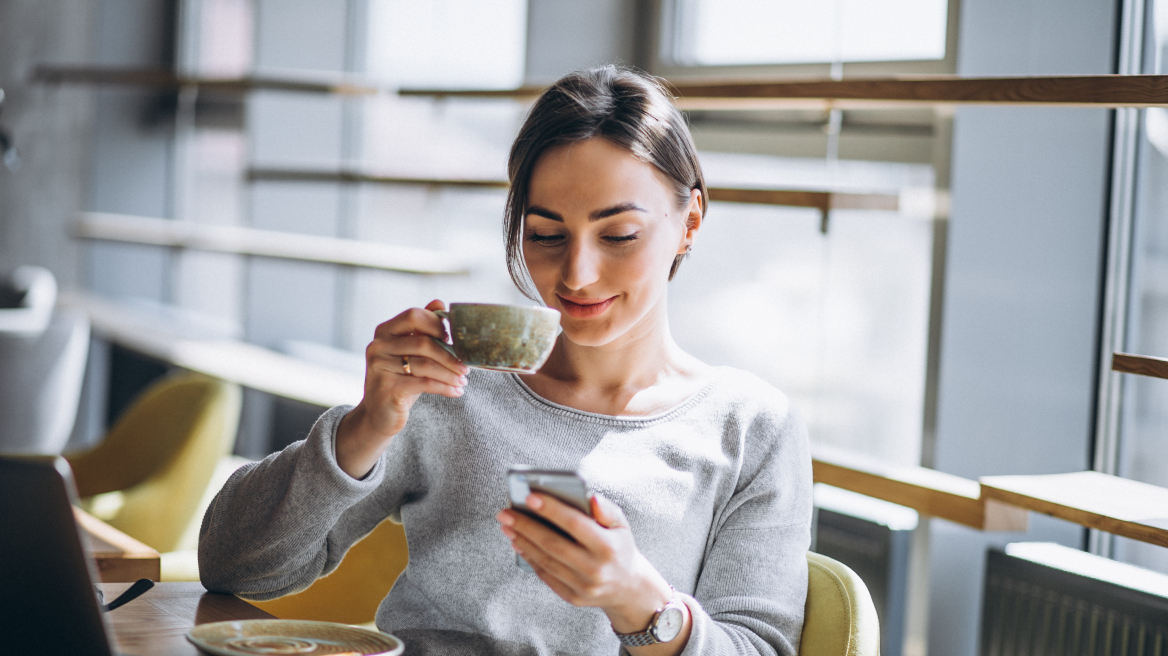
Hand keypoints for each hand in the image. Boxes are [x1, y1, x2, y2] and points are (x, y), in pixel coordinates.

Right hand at [336, 300, 468, 478]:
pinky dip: (445, 387)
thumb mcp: (411, 353)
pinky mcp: (387, 388)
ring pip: (425, 365)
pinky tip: (456, 392)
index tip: (453, 339)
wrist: (380, 415)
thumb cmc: (401, 379)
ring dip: (450, 374)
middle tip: (466, 367)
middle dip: (449, 355)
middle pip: (422, 342)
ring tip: (463, 381)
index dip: (437, 324)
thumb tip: (439, 302)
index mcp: (384, 331)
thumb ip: (422, 329)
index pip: (413, 315)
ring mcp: (379, 367)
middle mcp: (378, 346)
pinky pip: (424, 383)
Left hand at [495, 494, 690, 652]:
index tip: (529, 496)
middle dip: (526, 526)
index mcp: (608, 547)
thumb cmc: (619, 547)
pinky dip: (530, 558)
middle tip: (506, 512)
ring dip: (523, 541)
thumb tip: (590, 497)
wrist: (628, 587)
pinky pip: (546, 575)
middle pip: (553, 544)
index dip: (551, 509)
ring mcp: (583, 586)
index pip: (575, 524)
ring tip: (508, 525)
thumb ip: (607, 509)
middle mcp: (595, 569)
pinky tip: (519, 543)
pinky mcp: (573, 597)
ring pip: (546, 560)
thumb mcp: (622, 525)